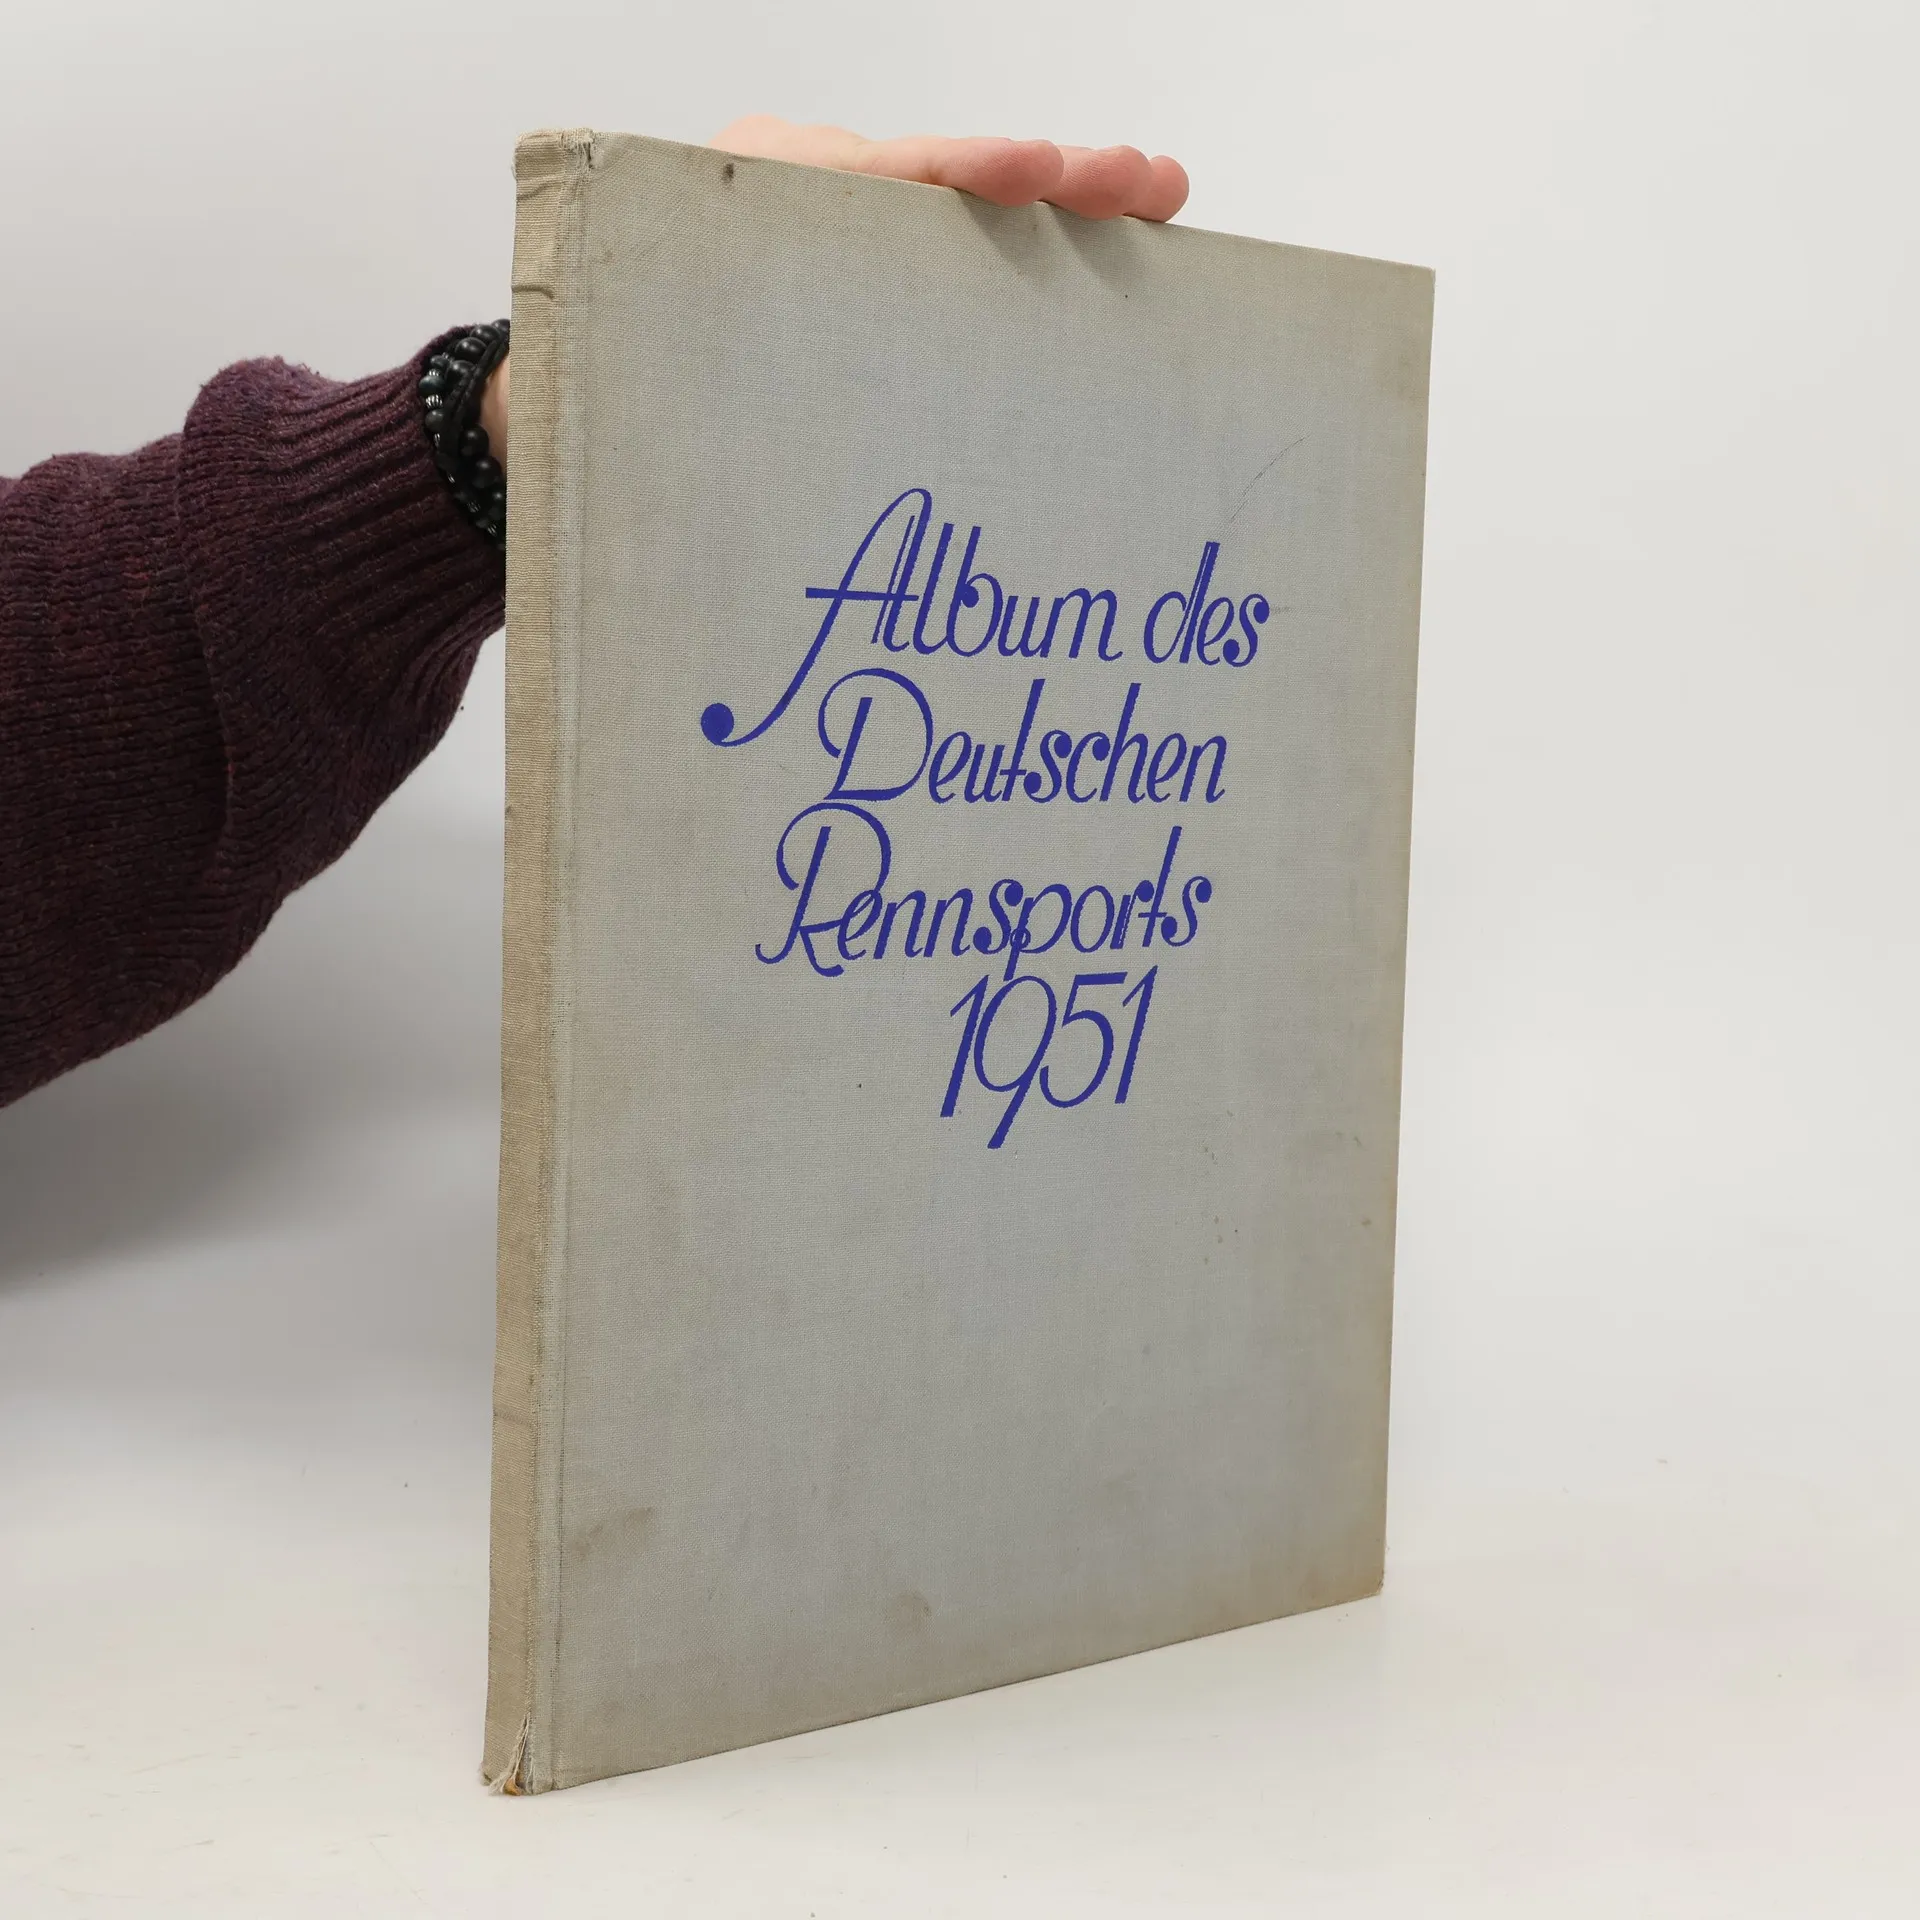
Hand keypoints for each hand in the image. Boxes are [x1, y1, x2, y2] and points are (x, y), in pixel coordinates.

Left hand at [476, 121, 1187, 477]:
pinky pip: (948, 252)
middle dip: (1043, 179)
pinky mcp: (860, 274)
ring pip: (953, 211)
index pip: (859, 181)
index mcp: (733, 225)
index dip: (950, 175)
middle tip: (1137, 186)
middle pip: (932, 178)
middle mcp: (793, 209)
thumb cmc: (606, 417)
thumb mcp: (632, 421)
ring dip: (1059, 210)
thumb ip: (693, 446)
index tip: (1027, 176)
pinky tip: (1104, 253)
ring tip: (1152, 202)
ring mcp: (834, 236)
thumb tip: (737, 553)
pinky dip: (1026, 250)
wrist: (566, 394)